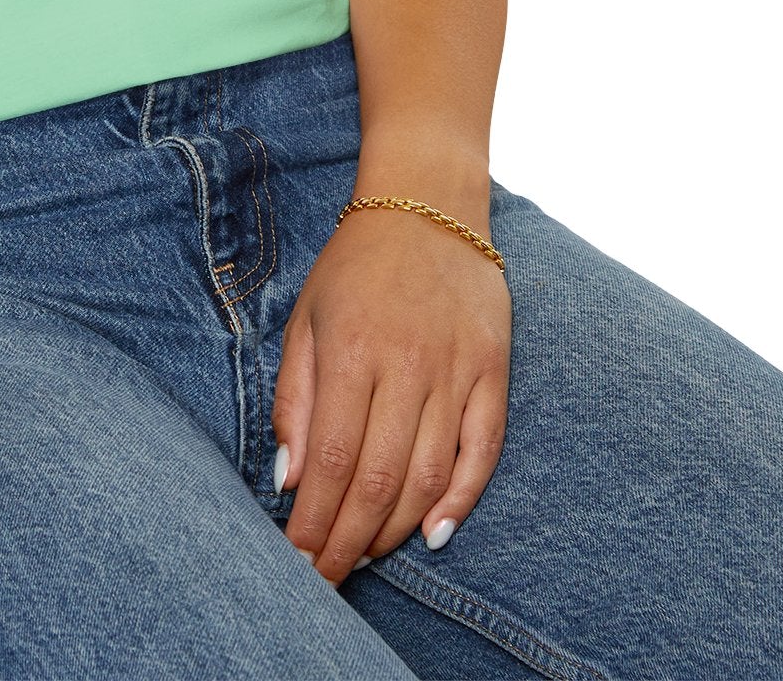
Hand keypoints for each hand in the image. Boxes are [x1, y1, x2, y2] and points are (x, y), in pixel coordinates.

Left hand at [272, 200, 511, 583]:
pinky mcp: (493, 371)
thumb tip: (289, 478)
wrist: (427, 205)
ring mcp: (456, 370)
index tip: (298, 559)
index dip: (315, 520)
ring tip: (366, 556)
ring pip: (429, 475)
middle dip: (349, 540)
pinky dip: (461, 499)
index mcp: (352, 351)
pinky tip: (434, 533)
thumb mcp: (306, 319)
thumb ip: (295, 399)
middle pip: (379, 479)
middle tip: (328, 577)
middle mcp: (407, 365)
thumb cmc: (355, 266)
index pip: (332, 459)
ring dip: (396, 528)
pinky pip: (483, 451)